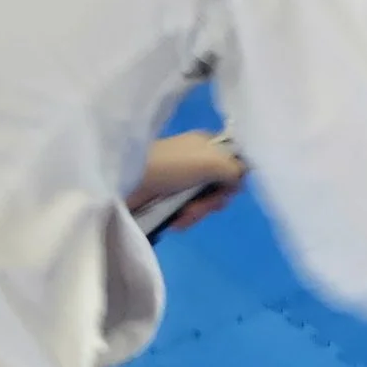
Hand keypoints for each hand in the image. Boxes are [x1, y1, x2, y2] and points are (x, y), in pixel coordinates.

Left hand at [130, 132, 246, 234]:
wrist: (127, 182)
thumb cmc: (172, 166)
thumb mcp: (212, 161)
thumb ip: (235, 169)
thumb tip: (239, 182)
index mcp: (207, 145)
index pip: (234, 160)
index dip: (234, 177)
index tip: (228, 187)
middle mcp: (197, 161)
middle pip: (221, 186)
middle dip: (213, 200)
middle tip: (201, 205)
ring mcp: (182, 181)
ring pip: (205, 202)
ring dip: (198, 213)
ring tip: (183, 217)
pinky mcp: (168, 199)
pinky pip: (188, 212)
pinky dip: (184, 218)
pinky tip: (175, 221)